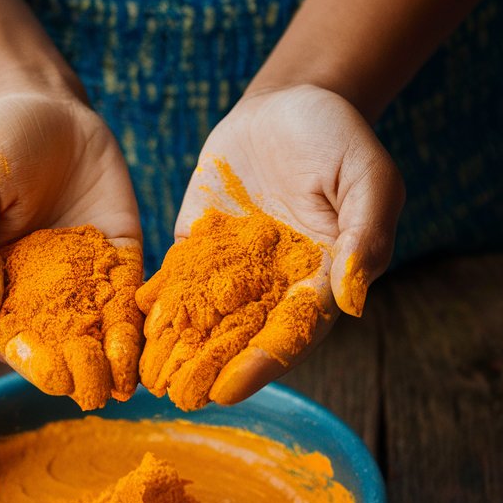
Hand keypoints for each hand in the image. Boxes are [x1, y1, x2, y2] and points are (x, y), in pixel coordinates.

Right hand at [0, 90, 142, 398]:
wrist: (47, 105)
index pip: (13, 337)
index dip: (31, 360)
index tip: (50, 375)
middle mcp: (41, 292)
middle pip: (59, 345)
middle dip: (77, 370)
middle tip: (96, 391)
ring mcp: (84, 278)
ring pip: (99, 330)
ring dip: (112, 360)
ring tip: (129, 385)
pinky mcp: (121, 258)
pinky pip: (131, 297)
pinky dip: (141, 324)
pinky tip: (154, 347)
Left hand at [159, 84, 403, 404]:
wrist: (289, 105)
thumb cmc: (338, 138)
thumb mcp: (368, 176)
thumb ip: (365, 233)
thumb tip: (354, 298)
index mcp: (319, 280)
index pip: (289, 334)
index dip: (260, 364)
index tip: (229, 391)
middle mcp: (274, 285)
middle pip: (241, 337)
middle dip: (209, 368)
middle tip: (178, 397)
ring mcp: (234, 268)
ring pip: (205, 317)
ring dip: (179, 348)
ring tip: (147, 376)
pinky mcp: (199, 246)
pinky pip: (178, 279)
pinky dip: (158, 302)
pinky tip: (134, 323)